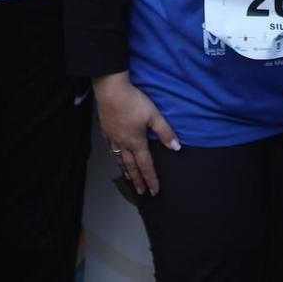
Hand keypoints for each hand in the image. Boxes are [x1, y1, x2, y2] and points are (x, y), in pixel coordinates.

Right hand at [93, 71, 179, 196]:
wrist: (110, 90)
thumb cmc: (133, 101)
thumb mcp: (154, 115)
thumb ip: (165, 132)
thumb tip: (176, 147)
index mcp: (136, 142)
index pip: (146, 166)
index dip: (151, 179)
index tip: (154, 191)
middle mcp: (124, 143)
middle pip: (131, 167)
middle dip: (137, 180)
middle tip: (141, 192)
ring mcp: (113, 137)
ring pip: (120, 159)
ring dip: (126, 171)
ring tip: (128, 178)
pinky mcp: (106, 130)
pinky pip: (111, 147)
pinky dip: (115, 155)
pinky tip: (115, 154)